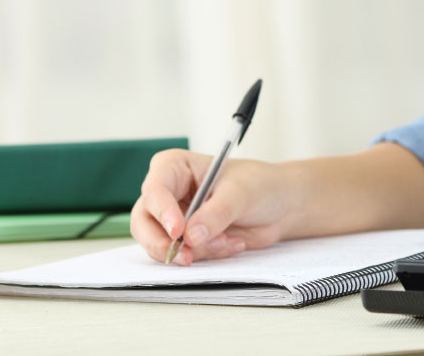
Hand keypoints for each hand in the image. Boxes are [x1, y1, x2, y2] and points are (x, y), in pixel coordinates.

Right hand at [129, 148, 289, 265]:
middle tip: (184, 256)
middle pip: (143, 222)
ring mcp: (175, 219)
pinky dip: (207, 255)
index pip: (155, 189)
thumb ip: (216, 213)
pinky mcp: (186, 240)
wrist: (279, 207)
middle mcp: (169, 193)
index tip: (178, 231)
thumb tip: (192, 235)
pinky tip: (231, 242)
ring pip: (160, 244)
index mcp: (175, 167)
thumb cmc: (259, 185)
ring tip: (226, 239)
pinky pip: (184, 256)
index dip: (162, 212)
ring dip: (195, 250)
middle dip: (162, 243)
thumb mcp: (241, 193)